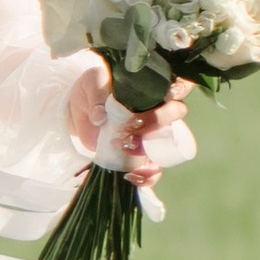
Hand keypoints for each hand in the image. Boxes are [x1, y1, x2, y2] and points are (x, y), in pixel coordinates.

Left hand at [67, 59, 194, 192]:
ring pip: (169, 143)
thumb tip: (99, 117)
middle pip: (177, 112)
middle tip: (130, 125)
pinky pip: (155, 168)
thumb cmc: (93, 88)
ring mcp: (155, 133)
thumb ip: (97, 94)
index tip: (162, 96)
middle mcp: (162, 107)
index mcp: (155, 84)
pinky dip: (148, 176)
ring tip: (124, 149)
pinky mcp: (144, 153)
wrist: (81, 110)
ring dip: (151, 149)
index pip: (179, 84)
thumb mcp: (92, 83)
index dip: (177, 90)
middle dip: (157, 120)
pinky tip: (131, 176)